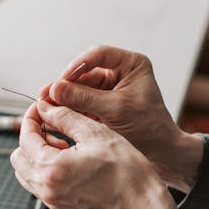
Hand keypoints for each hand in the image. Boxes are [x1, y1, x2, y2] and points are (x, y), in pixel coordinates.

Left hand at [10, 99, 183, 208]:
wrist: (141, 203)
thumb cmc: (126, 171)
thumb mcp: (95, 133)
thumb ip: (65, 117)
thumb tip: (45, 106)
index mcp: (51, 168)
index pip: (25, 137)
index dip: (32, 117)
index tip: (43, 107)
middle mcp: (46, 188)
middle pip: (19, 156)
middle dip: (32, 136)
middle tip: (52, 124)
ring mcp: (52, 199)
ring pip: (26, 171)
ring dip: (37, 153)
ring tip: (62, 141)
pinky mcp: (60, 204)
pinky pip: (39, 183)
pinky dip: (45, 167)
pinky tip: (68, 156)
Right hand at [40, 45, 202, 192]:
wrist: (162, 154)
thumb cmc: (149, 128)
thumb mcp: (115, 110)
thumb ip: (85, 98)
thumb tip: (55, 89)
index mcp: (132, 64)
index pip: (99, 54)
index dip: (77, 65)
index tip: (62, 80)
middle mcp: (121, 72)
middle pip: (86, 71)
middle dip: (66, 84)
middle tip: (46, 94)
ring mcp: (111, 89)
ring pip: (81, 87)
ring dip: (65, 97)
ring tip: (46, 105)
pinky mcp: (104, 105)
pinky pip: (82, 101)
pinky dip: (70, 108)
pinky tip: (55, 113)